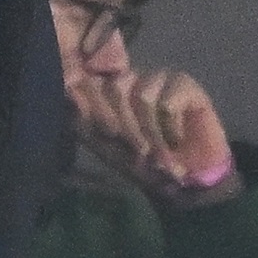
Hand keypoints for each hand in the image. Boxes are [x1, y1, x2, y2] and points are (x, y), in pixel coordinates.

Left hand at [72, 68, 238, 207]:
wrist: (186, 178)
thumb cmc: (144, 163)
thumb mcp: (108, 147)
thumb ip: (87, 122)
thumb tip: (71, 95)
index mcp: (110, 93)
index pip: (93, 85)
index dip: (98, 112)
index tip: (109, 136)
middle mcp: (133, 80)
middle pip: (116, 88)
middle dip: (126, 128)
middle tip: (139, 151)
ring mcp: (159, 79)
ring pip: (143, 95)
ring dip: (151, 132)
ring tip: (160, 152)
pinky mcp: (185, 85)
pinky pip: (168, 101)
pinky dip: (171, 128)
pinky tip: (177, 139)